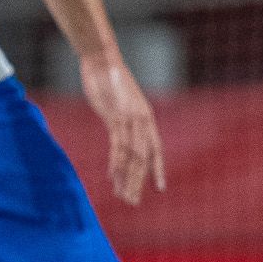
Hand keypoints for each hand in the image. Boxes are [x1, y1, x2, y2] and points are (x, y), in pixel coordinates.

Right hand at [77, 49, 166, 206]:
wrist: (102, 60)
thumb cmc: (111, 80)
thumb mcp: (122, 101)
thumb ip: (124, 118)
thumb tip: (123, 132)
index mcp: (146, 117)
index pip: (156, 149)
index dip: (158, 168)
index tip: (160, 187)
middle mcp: (142, 120)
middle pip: (143, 158)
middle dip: (139, 182)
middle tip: (134, 201)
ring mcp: (128, 119)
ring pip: (131, 156)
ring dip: (127, 178)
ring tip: (124, 196)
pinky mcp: (114, 116)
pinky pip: (117, 145)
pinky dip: (116, 163)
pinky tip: (113, 177)